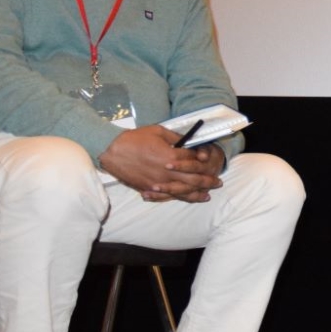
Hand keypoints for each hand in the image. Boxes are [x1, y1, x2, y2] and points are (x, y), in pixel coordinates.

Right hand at [100, 126, 224, 201]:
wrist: (112, 151)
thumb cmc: (135, 138)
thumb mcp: (159, 131)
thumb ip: (177, 138)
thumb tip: (190, 142)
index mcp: (172, 157)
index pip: (194, 160)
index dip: (204, 159)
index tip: (210, 159)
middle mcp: (168, 173)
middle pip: (193, 179)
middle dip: (208, 181)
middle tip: (218, 183)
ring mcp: (159, 183)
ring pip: (183, 191)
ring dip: (197, 194)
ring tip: (207, 195)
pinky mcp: (150, 189)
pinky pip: (168, 196)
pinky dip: (179, 198)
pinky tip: (185, 199)